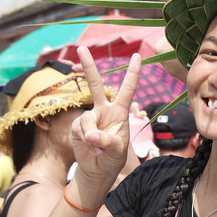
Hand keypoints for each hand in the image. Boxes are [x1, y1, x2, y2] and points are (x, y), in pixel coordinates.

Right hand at [71, 47, 140, 185]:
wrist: (98, 169)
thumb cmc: (113, 158)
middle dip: (89, 66)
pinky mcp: (78, 126)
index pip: (127, 89)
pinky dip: (86, 141)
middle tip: (81, 47)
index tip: (138, 56)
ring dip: (94, 138)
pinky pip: (80, 129)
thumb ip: (106, 141)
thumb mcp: (116, 151)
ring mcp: (90, 117)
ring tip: (100, 150)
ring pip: (88, 120)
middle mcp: (104, 110)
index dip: (133, 73)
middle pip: (96, 85)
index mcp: (120, 112)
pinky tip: (90, 148)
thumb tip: (89, 133)